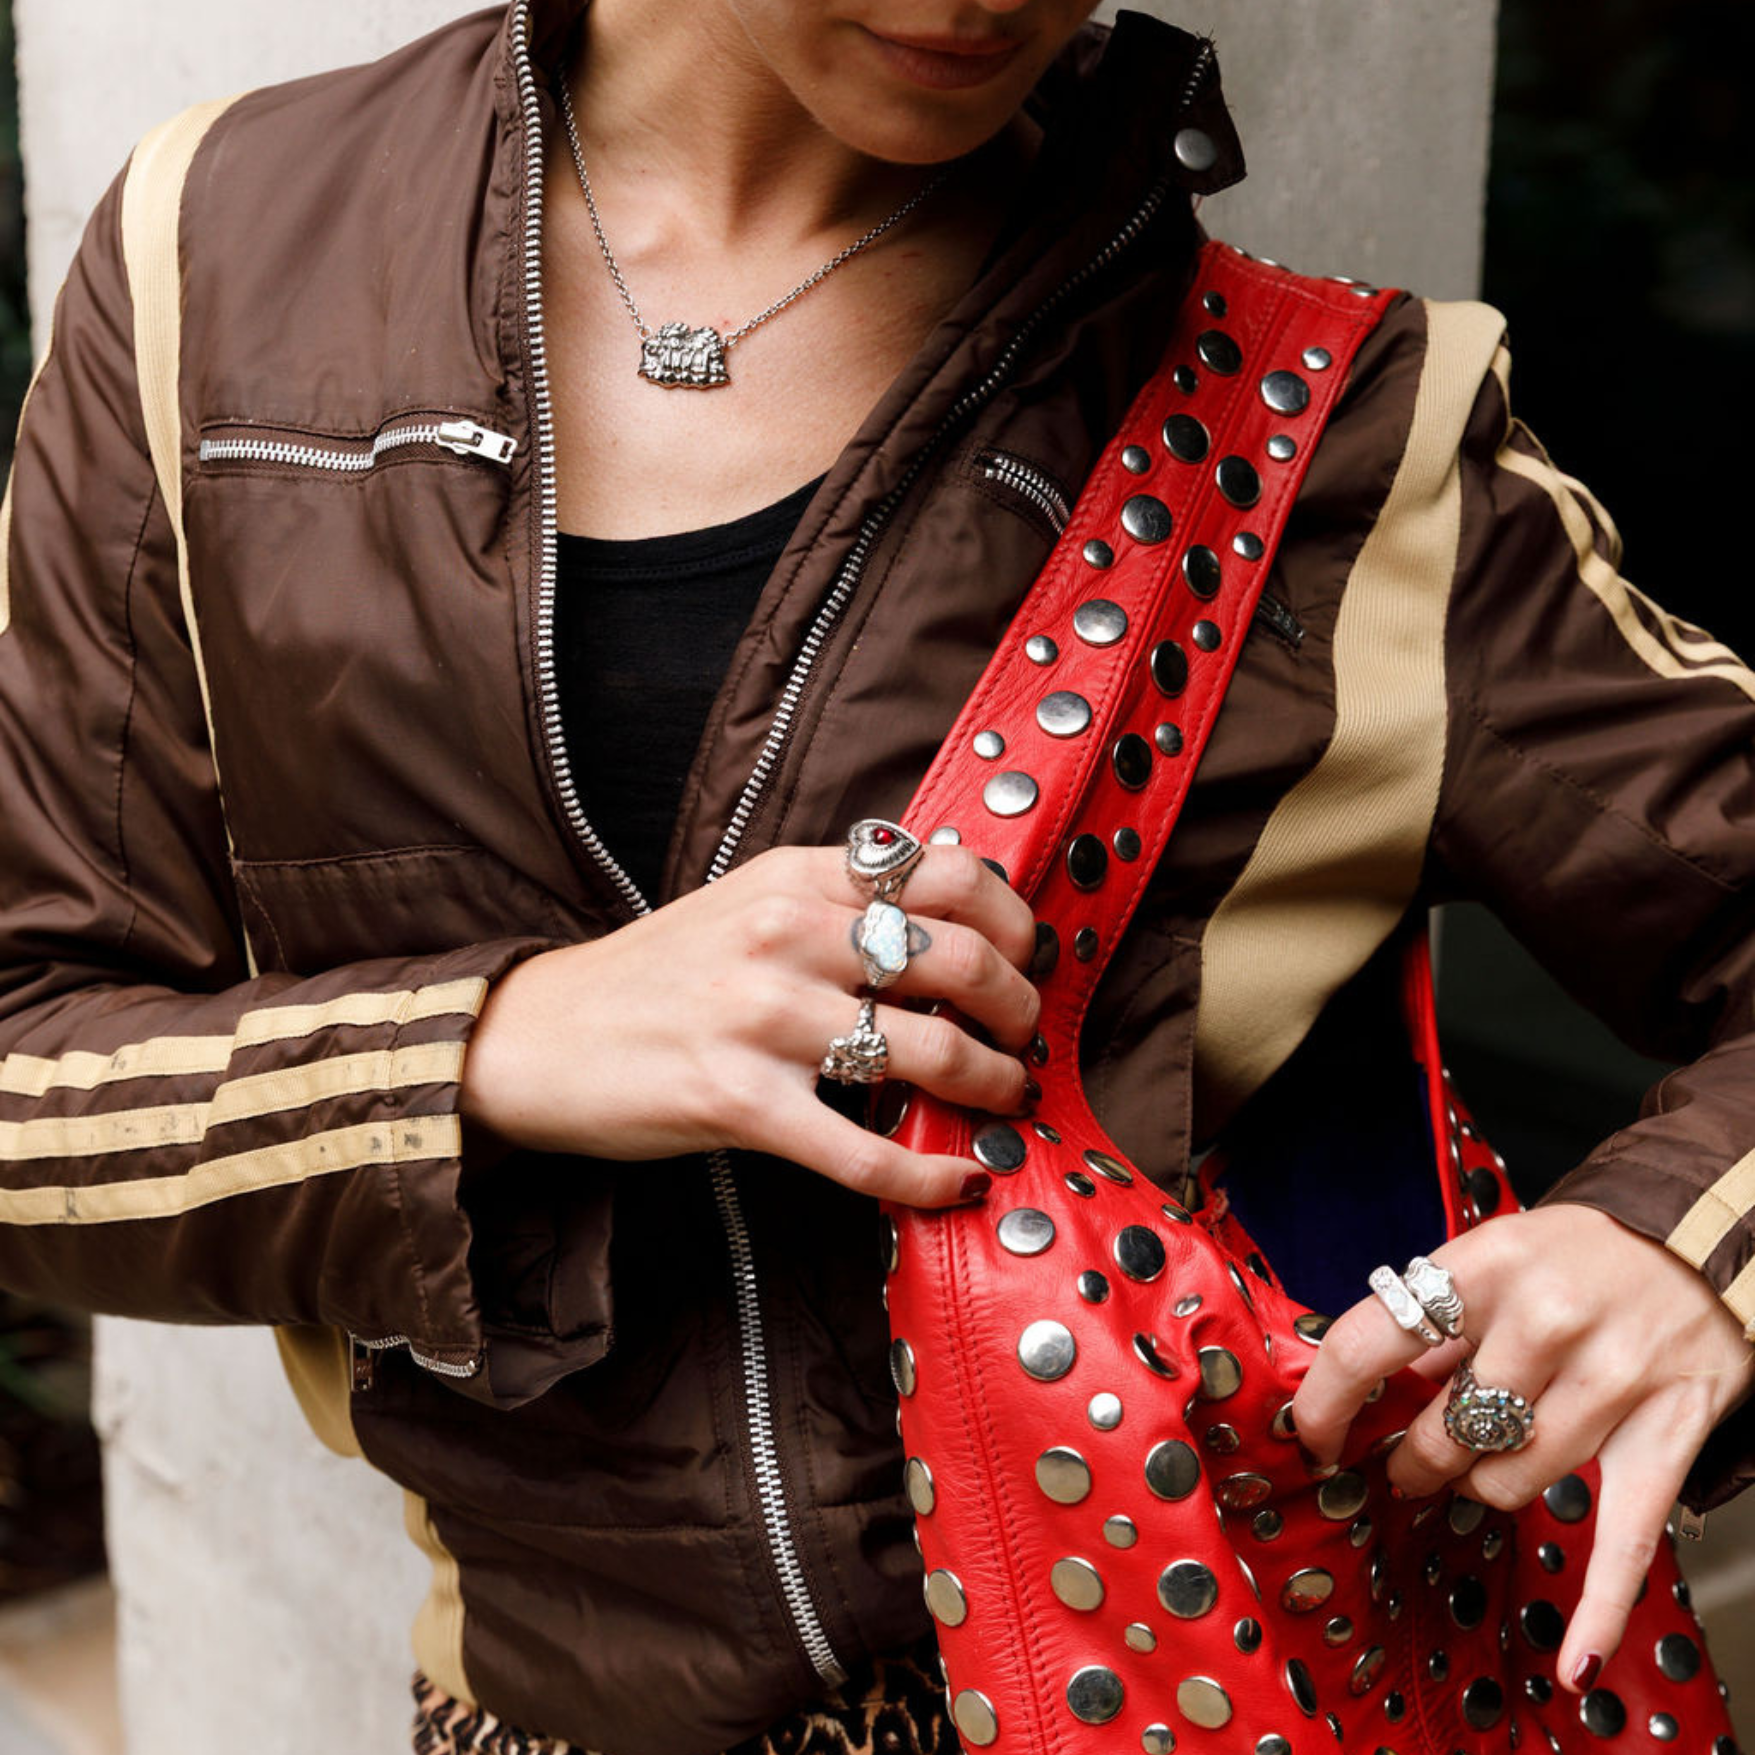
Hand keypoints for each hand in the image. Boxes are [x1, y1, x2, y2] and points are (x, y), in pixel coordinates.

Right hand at [460, 843, 1038, 1206]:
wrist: (541, 1036)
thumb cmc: (660, 976)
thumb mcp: (750, 903)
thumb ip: (839, 902)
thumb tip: (956, 925)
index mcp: (797, 876)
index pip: (947, 872)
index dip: (1012, 918)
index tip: (1028, 956)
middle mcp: (786, 933)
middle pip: (959, 960)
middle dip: (1019, 1009)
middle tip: (1025, 1039)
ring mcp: (762, 1017)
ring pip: (930, 1051)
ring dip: (993, 1085)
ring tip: (1003, 1101)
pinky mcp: (738, 1101)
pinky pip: (865, 1149)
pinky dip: (927, 1175)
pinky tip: (955, 1183)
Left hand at [1291, 1202, 1754, 1691]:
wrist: (1702, 1237)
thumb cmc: (1576, 1253)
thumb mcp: (1491, 1255)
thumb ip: (1435, 1323)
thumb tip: (1362, 1396)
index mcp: (1482, 1264)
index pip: (1369, 1344)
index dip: (1325, 1404)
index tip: (1311, 1440)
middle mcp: (1544, 1317)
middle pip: (1445, 1430)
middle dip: (1416, 1460)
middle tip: (1412, 1462)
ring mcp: (1612, 1376)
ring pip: (1513, 1481)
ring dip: (1485, 1487)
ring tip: (1485, 1466)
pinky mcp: (1669, 1430)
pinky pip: (1627, 1538)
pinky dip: (1600, 1607)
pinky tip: (1574, 1657)